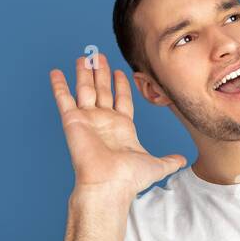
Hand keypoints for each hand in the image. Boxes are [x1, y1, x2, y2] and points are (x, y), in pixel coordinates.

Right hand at [49, 53, 186, 194]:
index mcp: (122, 127)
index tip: (120, 71)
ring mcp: (88, 120)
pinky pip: (64, 99)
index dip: (121, 85)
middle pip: (102, 90)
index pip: (122, 99)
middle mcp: (104, 121)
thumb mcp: (157, 165)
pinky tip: (56, 72)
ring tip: (84, 56)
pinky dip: (59, 85)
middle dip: (101, 72)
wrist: (110, 184)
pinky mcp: (72, 121)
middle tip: (98, 55)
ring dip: (84, 72)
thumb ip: (169, 160)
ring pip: (85, 89)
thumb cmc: (130, 178)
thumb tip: (183, 161)